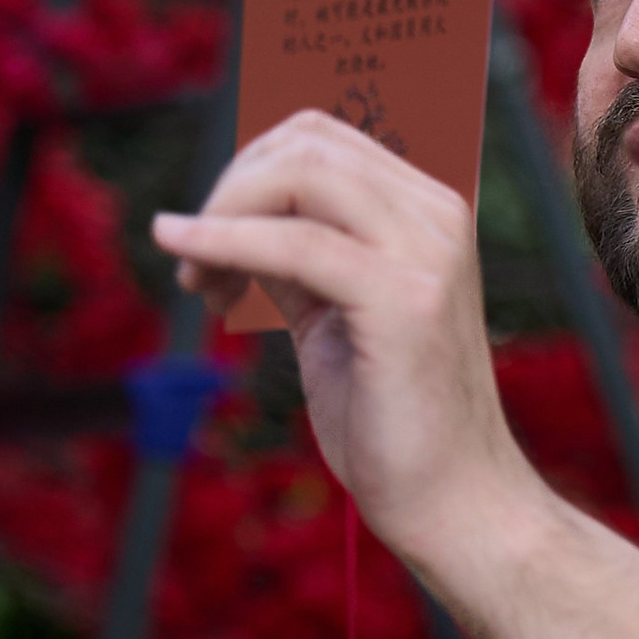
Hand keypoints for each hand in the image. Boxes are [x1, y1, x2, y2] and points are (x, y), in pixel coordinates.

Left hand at [154, 112, 536, 574]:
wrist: (451, 500)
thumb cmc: (393, 419)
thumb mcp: (333, 315)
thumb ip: (295, 257)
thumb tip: (226, 216)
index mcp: (428, 212)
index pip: (319, 138)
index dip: (246, 172)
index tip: (208, 238)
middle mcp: (438, 215)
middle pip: (304, 143)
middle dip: (227, 188)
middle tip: (194, 265)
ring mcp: (427, 252)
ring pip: (300, 175)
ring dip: (222, 213)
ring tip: (198, 283)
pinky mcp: (404, 298)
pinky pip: (293, 243)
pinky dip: (225, 240)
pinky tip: (187, 261)